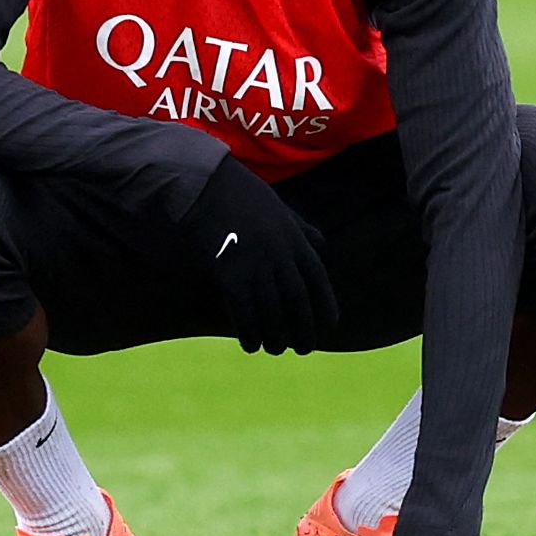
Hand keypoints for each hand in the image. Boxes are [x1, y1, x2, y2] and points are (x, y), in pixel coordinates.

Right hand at [179, 157, 339, 354]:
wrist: (205, 186)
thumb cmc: (240, 194)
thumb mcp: (280, 207)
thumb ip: (301, 227)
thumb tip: (322, 241)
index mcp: (294, 239)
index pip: (317, 279)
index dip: (325, 304)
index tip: (330, 324)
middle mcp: (280, 257)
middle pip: (297, 301)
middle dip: (303, 328)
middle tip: (304, 348)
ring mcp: (257, 267)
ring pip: (272, 311)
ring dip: (276, 335)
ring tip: (275, 349)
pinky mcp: (232, 275)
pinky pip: (245, 312)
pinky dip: (250, 332)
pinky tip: (250, 346)